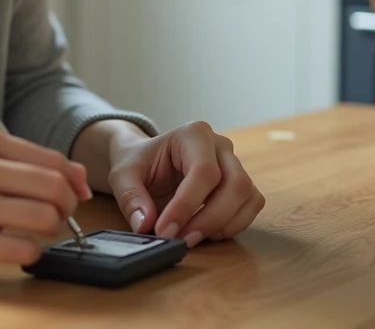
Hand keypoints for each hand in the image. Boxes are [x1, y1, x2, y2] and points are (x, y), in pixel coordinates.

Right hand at [0, 121, 91, 275]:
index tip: (75, 194)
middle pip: (54, 186)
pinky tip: (14, 251)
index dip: (71, 180)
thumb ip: (7, 159)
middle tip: (58, 217)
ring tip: (33, 234)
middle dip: (66, 206)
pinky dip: (29, 253)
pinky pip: (22, 249)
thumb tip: (70, 175)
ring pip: (45, 218)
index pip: (48, 158)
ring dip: (49, 231)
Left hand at [106, 121, 263, 246]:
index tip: (164, 230)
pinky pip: (251, 206)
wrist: (146, 160)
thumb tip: (145, 224)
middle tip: (180, 240)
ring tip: (191, 238)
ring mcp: (234, 164)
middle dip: (209, 219)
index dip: (186, 206)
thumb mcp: (123, 174)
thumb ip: (131, 197)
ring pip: (248, 197)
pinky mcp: (240, 184)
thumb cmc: (138, 163)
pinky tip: (207, 233)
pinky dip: (233, 225)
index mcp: (193, 134)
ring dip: (223, 225)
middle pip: (235, 184)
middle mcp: (220, 146)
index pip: (203, 171)